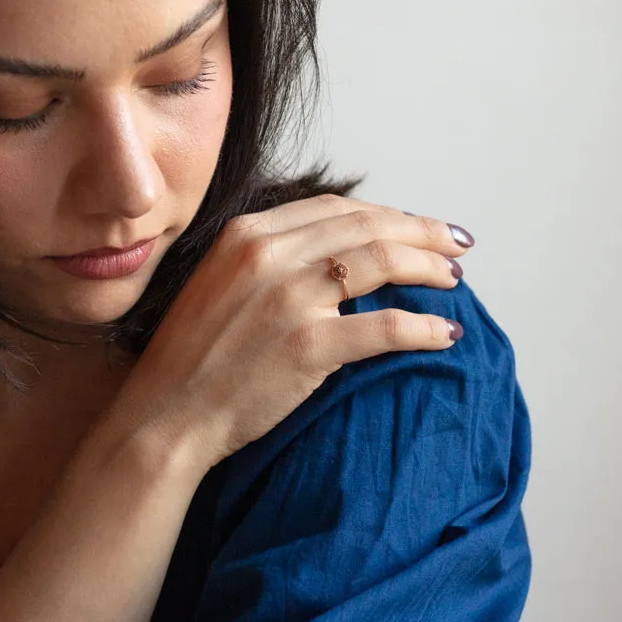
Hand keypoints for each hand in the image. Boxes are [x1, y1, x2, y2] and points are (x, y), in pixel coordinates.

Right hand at [102, 195, 474, 469]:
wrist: (165, 415)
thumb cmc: (194, 356)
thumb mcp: (221, 282)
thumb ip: (270, 258)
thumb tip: (333, 254)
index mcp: (247, 233)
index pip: (336, 207)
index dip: (385, 212)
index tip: (412, 225)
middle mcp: (269, 254)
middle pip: (368, 226)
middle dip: (422, 231)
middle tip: (456, 244)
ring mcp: (289, 298)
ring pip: (383, 262)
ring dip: (429, 268)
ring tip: (454, 279)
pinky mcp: (306, 347)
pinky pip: (383, 327)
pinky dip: (423, 328)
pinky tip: (446, 334)